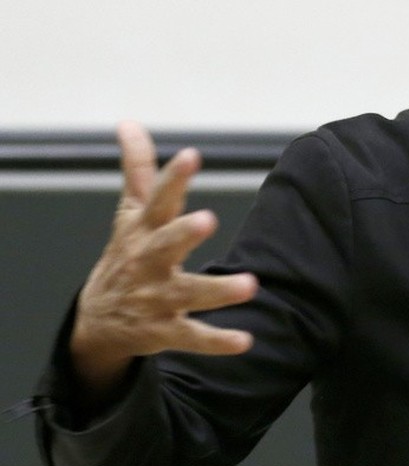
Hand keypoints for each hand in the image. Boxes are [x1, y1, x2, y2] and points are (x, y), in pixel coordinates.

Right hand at [70, 122, 258, 392]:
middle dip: (184, 232)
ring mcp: (156, 298)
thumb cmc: (128, 254)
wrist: (100, 319)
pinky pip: (193, 337)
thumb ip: (138, 169)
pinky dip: (217, 342)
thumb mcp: (131, 212)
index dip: (173, 177)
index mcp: (143, 230)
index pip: (157, 199)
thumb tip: (129, 123)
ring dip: (217, 290)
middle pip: (165, 245)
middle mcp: (148, 261)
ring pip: (187, 293)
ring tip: (251, 285)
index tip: (192, 155)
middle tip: (208, 218)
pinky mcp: (165, 330)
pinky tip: (245, 341)